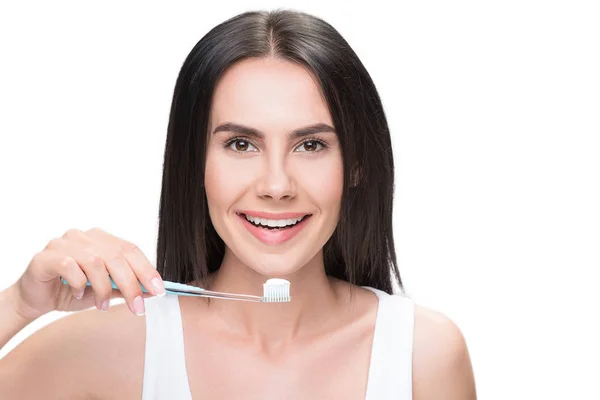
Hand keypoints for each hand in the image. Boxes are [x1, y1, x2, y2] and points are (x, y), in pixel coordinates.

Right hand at [12, 227, 164, 319]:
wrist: (38, 299)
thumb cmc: (74, 290)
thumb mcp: (106, 291)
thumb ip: (127, 288)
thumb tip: (153, 291)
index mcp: (103, 239)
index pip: (131, 250)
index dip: (147, 270)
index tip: (159, 290)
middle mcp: (85, 236)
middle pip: (116, 256)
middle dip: (130, 284)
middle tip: (137, 307)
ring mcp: (65, 243)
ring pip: (95, 261)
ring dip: (103, 287)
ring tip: (103, 305)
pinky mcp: (47, 256)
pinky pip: (69, 265)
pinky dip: (79, 282)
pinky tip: (78, 293)